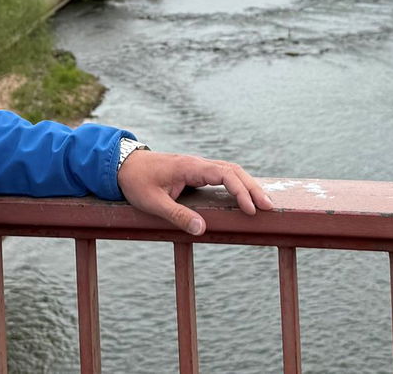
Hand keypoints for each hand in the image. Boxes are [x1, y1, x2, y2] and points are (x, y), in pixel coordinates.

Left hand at [116, 150, 274, 235]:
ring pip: (230, 171)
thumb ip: (177, 215)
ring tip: (263, 204)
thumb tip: (202, 229)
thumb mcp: (153, 202)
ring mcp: (198, 166)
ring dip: (248, 185)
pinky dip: (237, 184)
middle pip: (234, 170)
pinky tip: (245, 196)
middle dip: (253, 188)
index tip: (250, 209)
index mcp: (190, 167)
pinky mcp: (196, 172)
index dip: (240, 191)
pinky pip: (222, 175)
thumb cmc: (136, 182)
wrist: (123, 165)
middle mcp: (198, 163)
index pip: (224, 174)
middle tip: (269, 207)